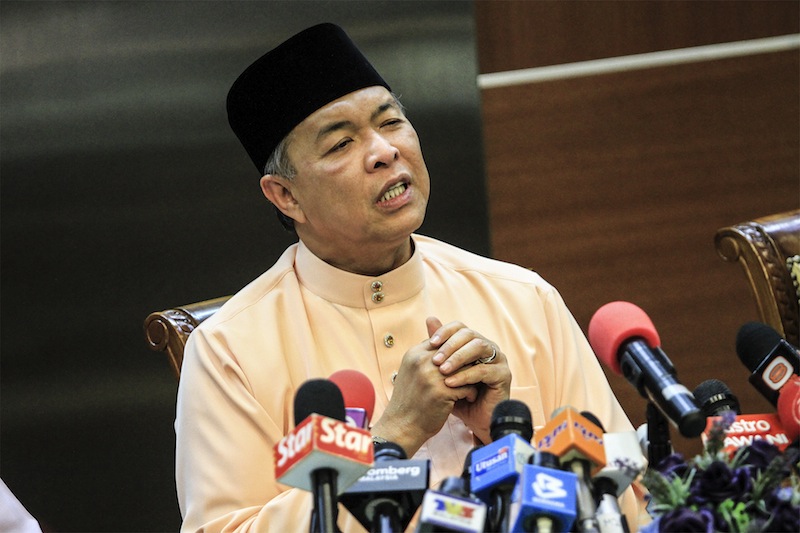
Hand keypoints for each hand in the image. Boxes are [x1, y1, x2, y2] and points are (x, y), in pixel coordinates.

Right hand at [370, 321, 479, 455]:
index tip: (463, 363)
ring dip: (471, 377)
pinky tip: (469, 398)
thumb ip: (427, 358)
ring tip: (473, 384)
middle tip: (476, 370)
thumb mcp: (413, 372)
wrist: (402, 426)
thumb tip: (447, 345)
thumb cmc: (411, 400)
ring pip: (465, 367)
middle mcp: (422, 361)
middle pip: (456, 352)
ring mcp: (431, 376)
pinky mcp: (441, 392)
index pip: (443, 341)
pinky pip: (467, 385)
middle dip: (467, 362)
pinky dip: (470, 392)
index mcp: (415, 354)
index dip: (456, 352)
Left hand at [427, 317, 511, 443]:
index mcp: (474, 343)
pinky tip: (450, 383)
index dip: (445, 332)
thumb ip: (439, 347)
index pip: (460, 327)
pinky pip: (484, 370)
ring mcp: (499, 360)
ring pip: (479, 347)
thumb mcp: (444, 371)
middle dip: (450, 345)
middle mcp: (489, 348)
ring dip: (458, 357)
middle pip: (470, 334)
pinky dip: (465, 375)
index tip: (430, 343)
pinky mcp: (504, 375)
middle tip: (434, 360)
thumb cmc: (459, 395)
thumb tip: (429, 318)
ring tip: (442, 370)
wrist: (475, 421)